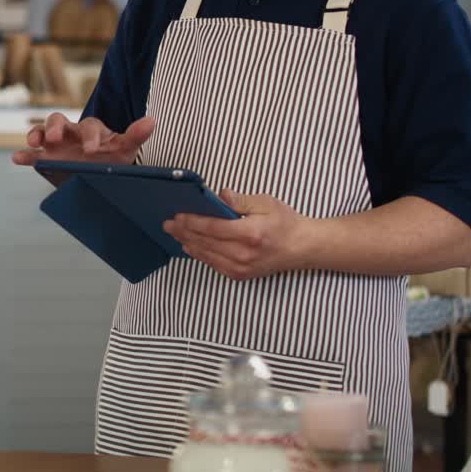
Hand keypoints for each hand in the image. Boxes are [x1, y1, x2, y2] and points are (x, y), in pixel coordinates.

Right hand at [11, 113, 155, 167]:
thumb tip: (152, 120)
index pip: (88, 126)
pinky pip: (33, 154)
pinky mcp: (46, 157)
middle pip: (58, 120)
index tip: (91, 151)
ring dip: (36, 133)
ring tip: (32, 142)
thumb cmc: (113, 159)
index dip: (89, 137)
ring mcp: (56, 144)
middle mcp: (71, 132)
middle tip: (55, 138)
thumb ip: (135, 135)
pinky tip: (18, 158)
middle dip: (55, 127)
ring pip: (42, 131)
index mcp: (91, 129)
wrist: (100, 175)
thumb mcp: (124, 149)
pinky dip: (24, 154)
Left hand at [163, 190, 311, 280]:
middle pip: (205, 242)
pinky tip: (190, 247)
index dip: (191, 222)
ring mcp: (241, 268)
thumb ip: (240, 201)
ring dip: (187, 244)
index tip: (177, 215)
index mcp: (250, 234)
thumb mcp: (266, 203)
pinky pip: (214, 265)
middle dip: (183, 232)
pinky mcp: (241, 275)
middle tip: (167, 224)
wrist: (303, 247)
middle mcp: (243, 254)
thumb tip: (219, 196)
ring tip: (174, 234)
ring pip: (206, 256)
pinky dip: (200, 255)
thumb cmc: (286, 222)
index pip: (212, 228)